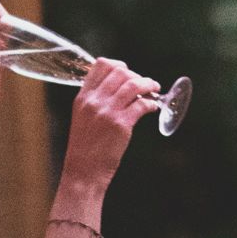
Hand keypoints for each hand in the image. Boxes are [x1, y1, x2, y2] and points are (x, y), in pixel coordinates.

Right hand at [60, 57, 159, 190]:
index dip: (118, 65)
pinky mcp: (121, 125)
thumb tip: (117, 87)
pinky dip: (152, 102)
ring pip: (133, 84)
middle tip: (145, 83)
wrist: (83, 172)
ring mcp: (108, 112)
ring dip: (148, 84)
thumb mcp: (82, 118)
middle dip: (136, 74)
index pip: (101, 65)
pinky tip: (153, 107)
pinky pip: (142, 104)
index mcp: (83, 97)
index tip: (128, 72)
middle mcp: (94, 101)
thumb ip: (94, 101)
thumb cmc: (85, 148)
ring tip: (154, 89)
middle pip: (120, 71)